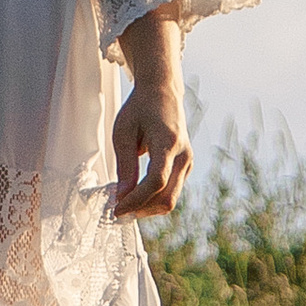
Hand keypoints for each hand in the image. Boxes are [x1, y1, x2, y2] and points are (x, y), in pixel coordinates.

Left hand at [110, 75, 191, 219]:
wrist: (162, 93)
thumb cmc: (139, 109)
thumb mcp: (123, 132)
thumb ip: (125, 166)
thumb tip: (122, 196)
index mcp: (168, 142)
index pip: (156, 180)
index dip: (136, 199)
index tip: (117, 209)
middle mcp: (183, 155)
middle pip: (166, 197)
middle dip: (141, 209)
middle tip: (118, 213)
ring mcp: (188, 163)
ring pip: (170, 199)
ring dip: (147, 208)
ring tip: (124, 205)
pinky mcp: (185, 168)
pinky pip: (171, 192)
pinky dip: (153, 199)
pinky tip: (135, 197)